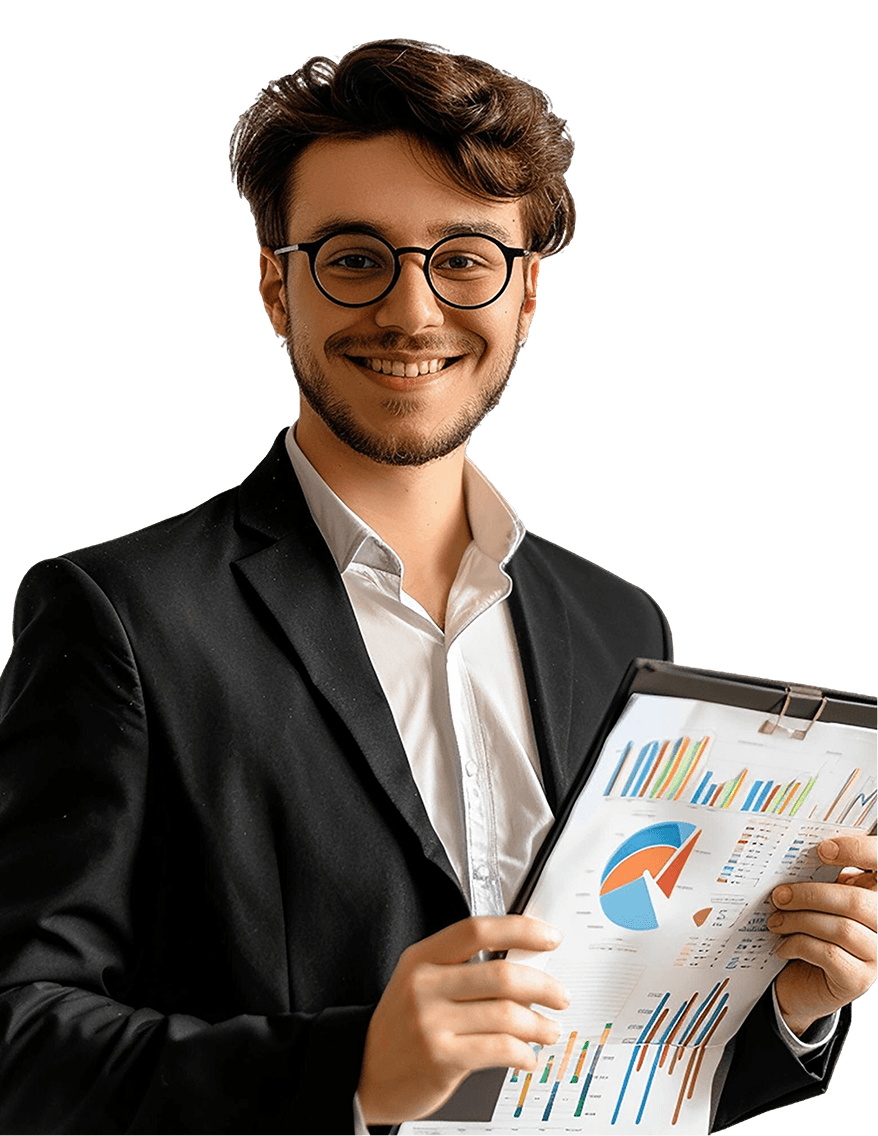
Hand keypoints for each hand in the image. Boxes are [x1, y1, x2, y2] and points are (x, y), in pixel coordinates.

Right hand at [356, 914, 568, 1125]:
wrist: (365, 1073)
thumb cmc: (403, 1026)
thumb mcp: (421, 984)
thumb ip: (463, 970)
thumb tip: (526, 962)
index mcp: (422, 958)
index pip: (477, 930)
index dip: (520, 929)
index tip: (549, 937)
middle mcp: (424, 985)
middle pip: (501, 974)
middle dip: (543, 985)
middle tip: (560, 994)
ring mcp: (431, 1023)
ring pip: (506, 1015)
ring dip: (539, 1024)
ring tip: (549, 1030)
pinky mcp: (441, 1059)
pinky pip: (499, 1050)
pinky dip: (523, 1053)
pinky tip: (527, 1056)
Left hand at [770, 835, 876, 1035]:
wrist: (803, 980)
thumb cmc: (813, 931)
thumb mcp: (820, 899)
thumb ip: (822, 877)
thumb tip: (798, 853)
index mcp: (876, 895)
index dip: (859, 851)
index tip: (823, 849)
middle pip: (856, 902)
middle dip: (810, 895)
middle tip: (778, 895)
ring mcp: (877, 955)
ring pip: (841, 929)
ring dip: (798, 921)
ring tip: (775, 921)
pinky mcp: (859, 980)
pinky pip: (828, 955)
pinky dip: (798, 945)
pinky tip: (783, 945)